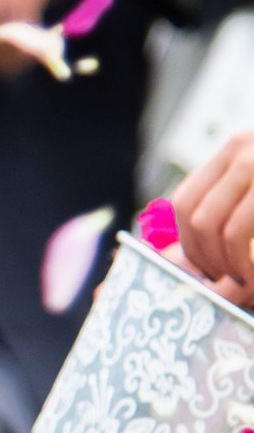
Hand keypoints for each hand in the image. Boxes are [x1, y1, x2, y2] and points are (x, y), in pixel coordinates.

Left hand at [175, 133, 253, 301]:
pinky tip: (252, 277)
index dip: (187, 242)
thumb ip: (230, 203)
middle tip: (222, 282)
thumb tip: (185, 252)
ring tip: (241, 282)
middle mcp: (246, 151)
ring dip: (227, 265)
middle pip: (198, 217)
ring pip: (220, 228)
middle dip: (205, 259)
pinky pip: (241, 234)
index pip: (185, 201)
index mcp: (234, 150)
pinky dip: (245, 265)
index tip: (203, 267)